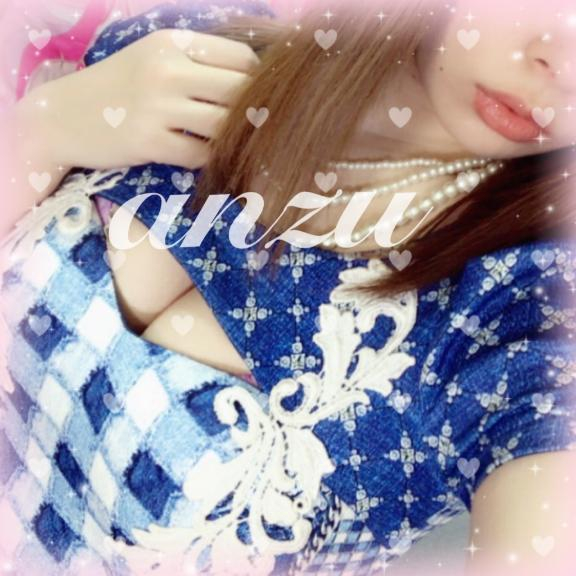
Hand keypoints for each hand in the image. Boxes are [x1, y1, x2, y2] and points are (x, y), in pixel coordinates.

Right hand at [21, 28, 260, 171]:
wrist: (62, 116)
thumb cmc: (117, 88)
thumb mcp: (154, 59)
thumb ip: (198, 65)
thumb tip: (252, 83)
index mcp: (173, 43)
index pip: (242, 59)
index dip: (258, 82)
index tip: (254, 100)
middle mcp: (167, 70)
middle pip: (239, 91)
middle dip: (253, 113)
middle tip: (253, 129)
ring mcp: (156, 107)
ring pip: (223, 125)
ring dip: (233, 140)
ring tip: (231, 145)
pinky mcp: (148, 142)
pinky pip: (200, 155)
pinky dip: (209, 159)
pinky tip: (202, 157)